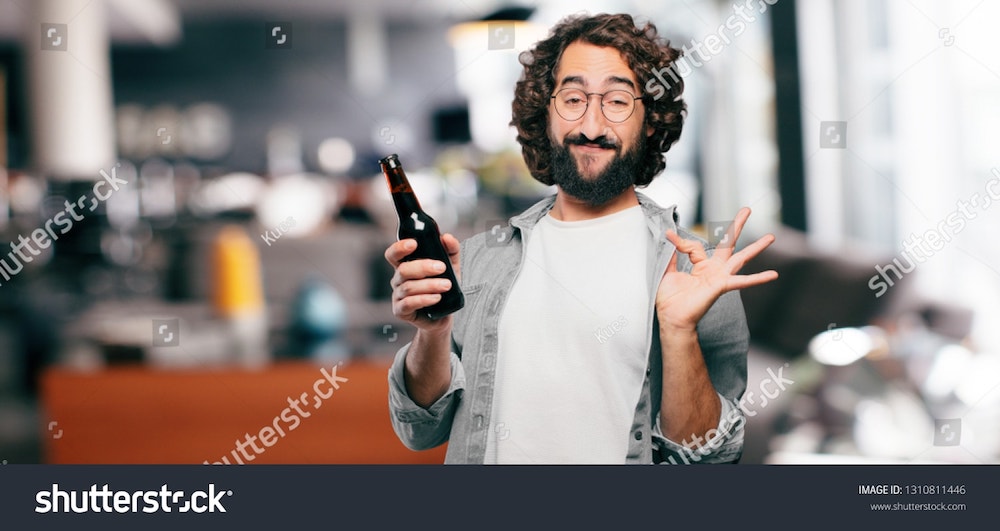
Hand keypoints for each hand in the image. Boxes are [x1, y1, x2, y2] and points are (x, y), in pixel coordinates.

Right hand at [384, 234, 460, 333]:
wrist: (444, 316)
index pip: (393, 254)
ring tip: (446, 285)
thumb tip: (447, 237)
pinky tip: (437, 298)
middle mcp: (398, 280)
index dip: (399, 247)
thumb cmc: (443, 288)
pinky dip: (423, 299)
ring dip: (429, 285)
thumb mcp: (452, 267)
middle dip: (423, 267)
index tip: (414, 243)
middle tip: (441, 267)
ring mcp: (398, 296)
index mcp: (405, 266)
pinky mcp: (401, 311)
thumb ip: (451, 250)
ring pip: (408, 287)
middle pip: (403, 270)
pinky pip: (408, 304)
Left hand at [656, 207, 776, 330]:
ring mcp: (720, 277)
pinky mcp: (721, 286)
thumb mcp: (667, 272)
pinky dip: (757, 278)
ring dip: (756, 247)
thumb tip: (668, 235)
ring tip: (771, 237)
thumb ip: (671, 255)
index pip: (694, 246)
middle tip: (747, 209)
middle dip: (737, 226)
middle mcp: (714, 270)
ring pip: (741, 258)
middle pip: (728, 243)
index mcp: (701, 267)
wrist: (671, 317)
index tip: (668, 234)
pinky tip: (773, 274)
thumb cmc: (669, 299)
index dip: (679, 240)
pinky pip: (741, 281)